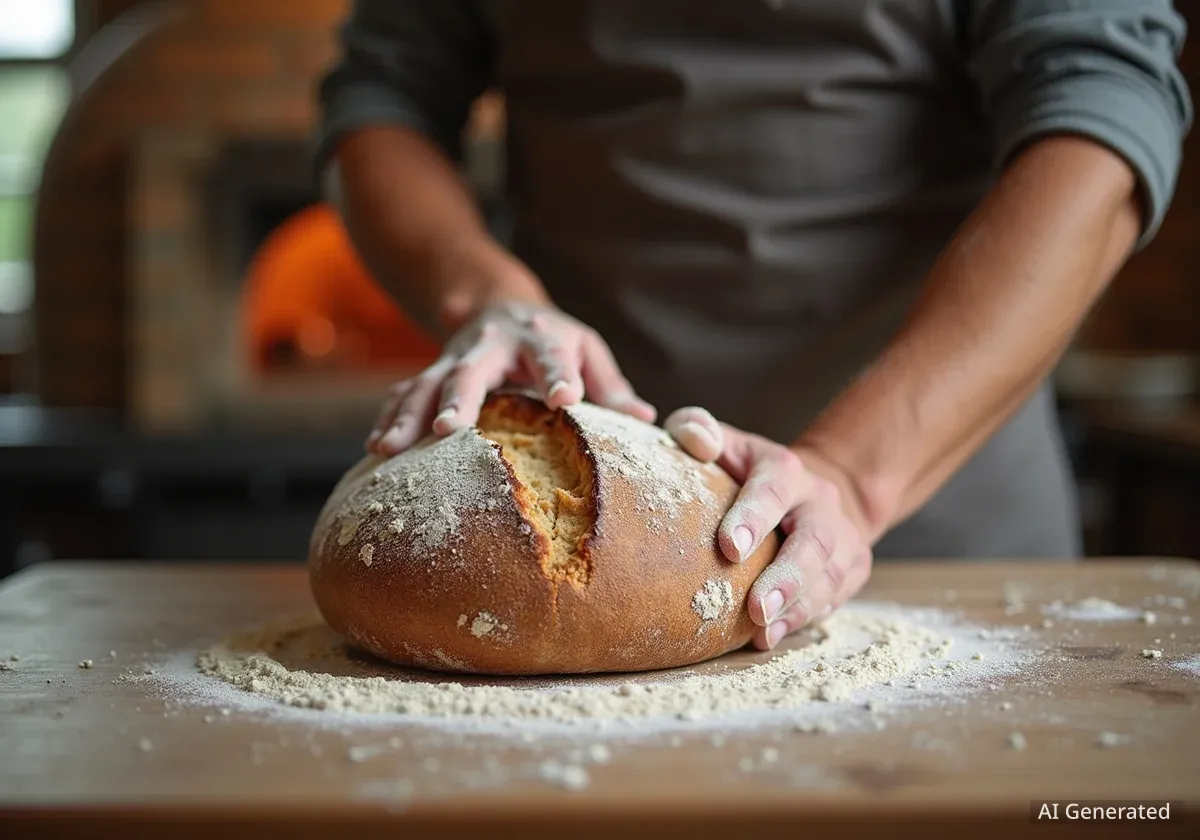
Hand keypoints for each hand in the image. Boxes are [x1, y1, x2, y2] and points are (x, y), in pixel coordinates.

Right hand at [367, 302, 655, 454]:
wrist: (498, 303)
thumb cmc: (555, 341)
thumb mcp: (587, 351)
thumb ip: (612, 386)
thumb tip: (645, 419)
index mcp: (542, 338)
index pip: (554, 357)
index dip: (559, 376)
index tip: (566, 399)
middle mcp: (494, 345)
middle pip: (474, 370)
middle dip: (460, 398)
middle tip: (450, 428)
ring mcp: (456, 358)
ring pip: (426, 384)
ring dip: (408, 416)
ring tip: (388, 449)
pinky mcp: (431, 372)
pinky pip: (405, 395)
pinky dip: (389, 418)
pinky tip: (375, 448)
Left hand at [665, 407, 873, 649]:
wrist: (809, 493)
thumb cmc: (746, 473)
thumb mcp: (724, 444)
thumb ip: (697, 429)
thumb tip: (695, 439)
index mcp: (784, 469)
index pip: (773, 489)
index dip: (753, 516)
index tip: (728, 547)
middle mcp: (819, 501)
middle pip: (813, 541)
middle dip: (786, 577)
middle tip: (756, 608)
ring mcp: (842, 536)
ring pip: (830, 574)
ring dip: (797, 606)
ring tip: (763, 631)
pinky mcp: (853, 567)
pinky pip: (836, 597)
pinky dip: (804, 619)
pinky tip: (772, 637)